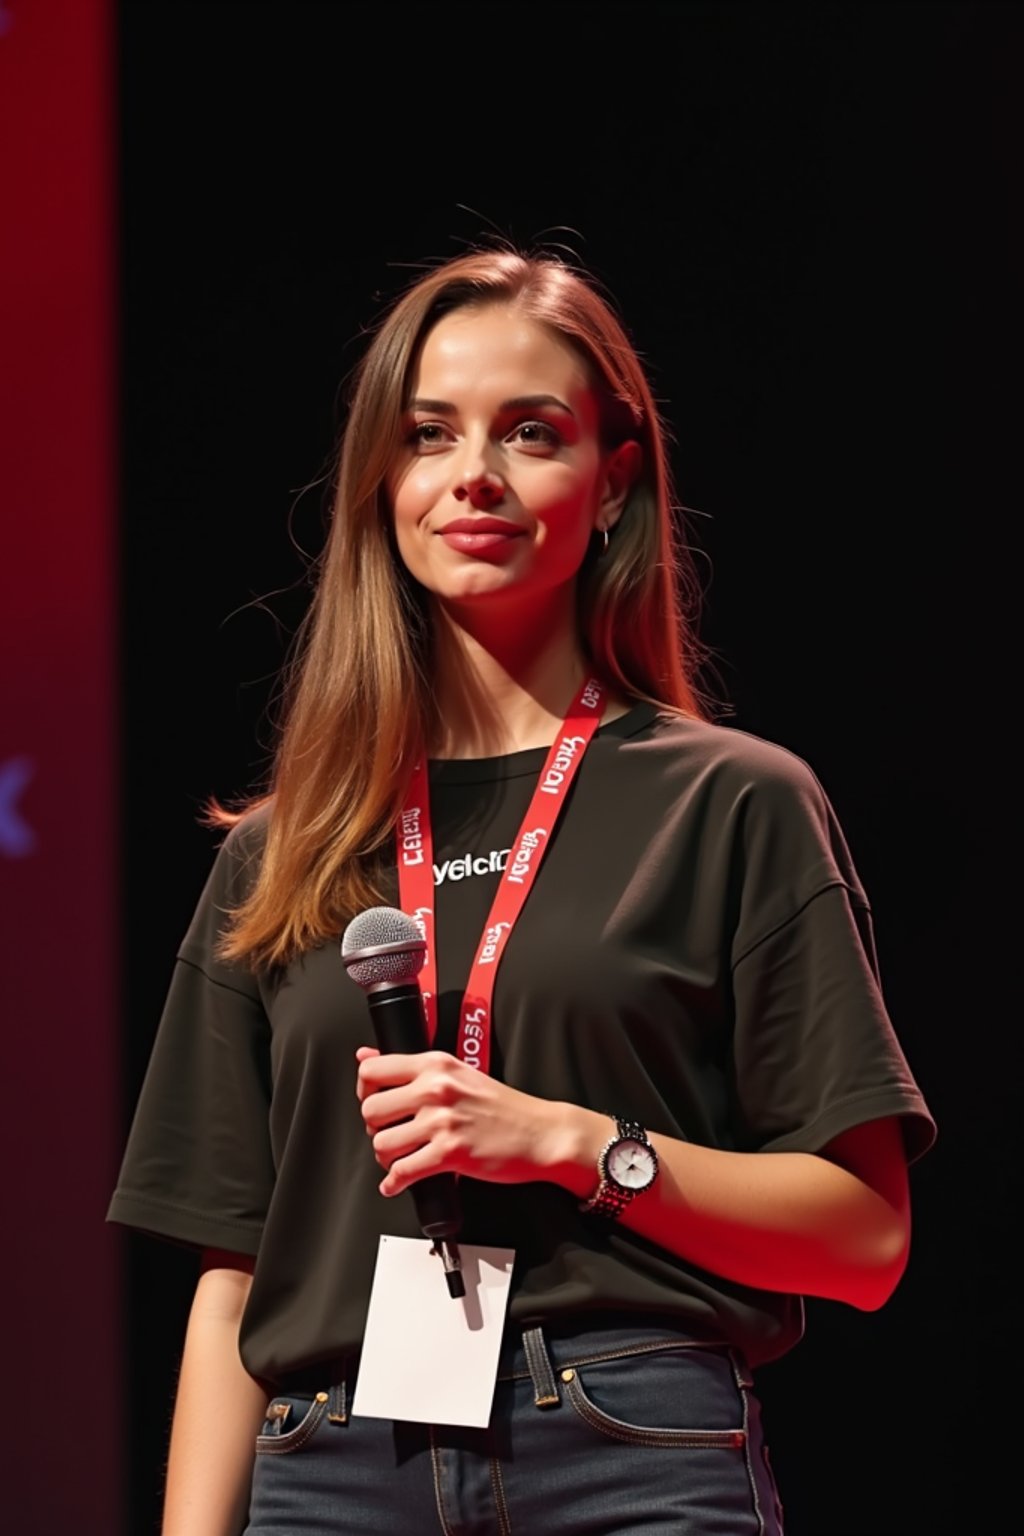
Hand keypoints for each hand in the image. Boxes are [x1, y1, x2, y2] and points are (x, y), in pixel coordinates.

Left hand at [355, 1046, 597, 1197]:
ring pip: (382, 1143)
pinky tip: (399, 1182)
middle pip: (371, 1110)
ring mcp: (443, 1120)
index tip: (373, 1103)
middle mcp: (436, 1088)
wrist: (539, 1132)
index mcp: (436, 1064)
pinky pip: (403, 1172)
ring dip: (386, 1158)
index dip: (365, 1092)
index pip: (373, 1071)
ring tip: (401, 1158)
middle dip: (375, 1129)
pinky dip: (395, 1183)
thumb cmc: (503, 1106)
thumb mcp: (458, 1073)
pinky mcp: (450, 1153)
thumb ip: (413, 1067)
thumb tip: (366, 1057)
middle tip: (391, 1134)